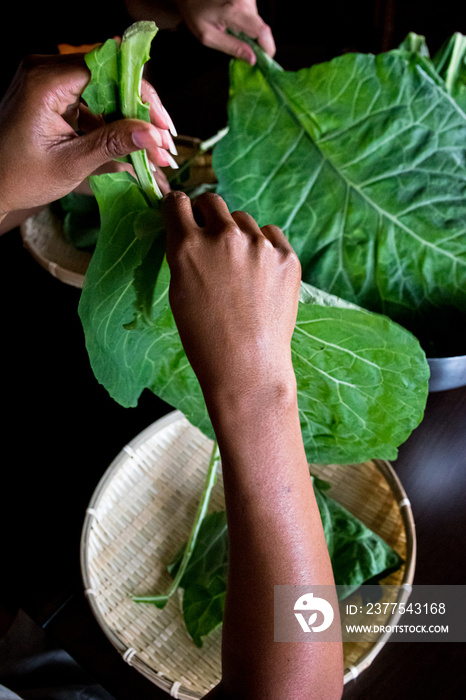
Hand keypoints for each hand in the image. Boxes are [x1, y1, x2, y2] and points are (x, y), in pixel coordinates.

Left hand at [0, 53, 175, 217]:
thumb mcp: (71, 163)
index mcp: (45, 82)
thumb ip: (112, 143)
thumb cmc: (20, 178)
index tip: (162, 124)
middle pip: (109, 77)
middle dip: (140, 111)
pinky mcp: (52, 94)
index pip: (108, 70)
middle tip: (163, 141)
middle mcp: (45, 70)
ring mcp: (47, 80)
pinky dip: (113, 123)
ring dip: (130, 119)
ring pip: (105, 90)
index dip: (141, 95)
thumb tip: (153, 134)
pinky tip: (133, 145)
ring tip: (154, 150)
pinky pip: (92, 100)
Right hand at [164, 191, 299, 398]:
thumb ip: (184, 254)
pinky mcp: (287, 256)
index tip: (182, 215)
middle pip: (212, 202)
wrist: (247, 366)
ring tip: (240, 271)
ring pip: (243, 220)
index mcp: (188, 246)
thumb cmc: (205, 337)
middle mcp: (224, 236)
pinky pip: (271, 235)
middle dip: (208, 216)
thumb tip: (190, 229)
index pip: (177, 203)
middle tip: (212, 240)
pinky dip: (264, 247)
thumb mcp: (179, 292)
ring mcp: (259, 244)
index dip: (178, 209)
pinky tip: (260, 275)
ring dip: (238, 235)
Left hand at [173, 0, 275, 62]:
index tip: (265, 59)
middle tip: (237, 44)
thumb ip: (232, 47)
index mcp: (235, 11)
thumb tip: (252, 59)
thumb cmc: (194, 13)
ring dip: (247, 29)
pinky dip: (244, 19)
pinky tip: (230, 18)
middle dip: (254, 40)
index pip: (263, 32)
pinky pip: (252, 13)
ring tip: (229, 26)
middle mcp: (245, 0)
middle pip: (261, 27)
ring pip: (257, 20)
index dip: (268, 48)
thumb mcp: (208, 36)